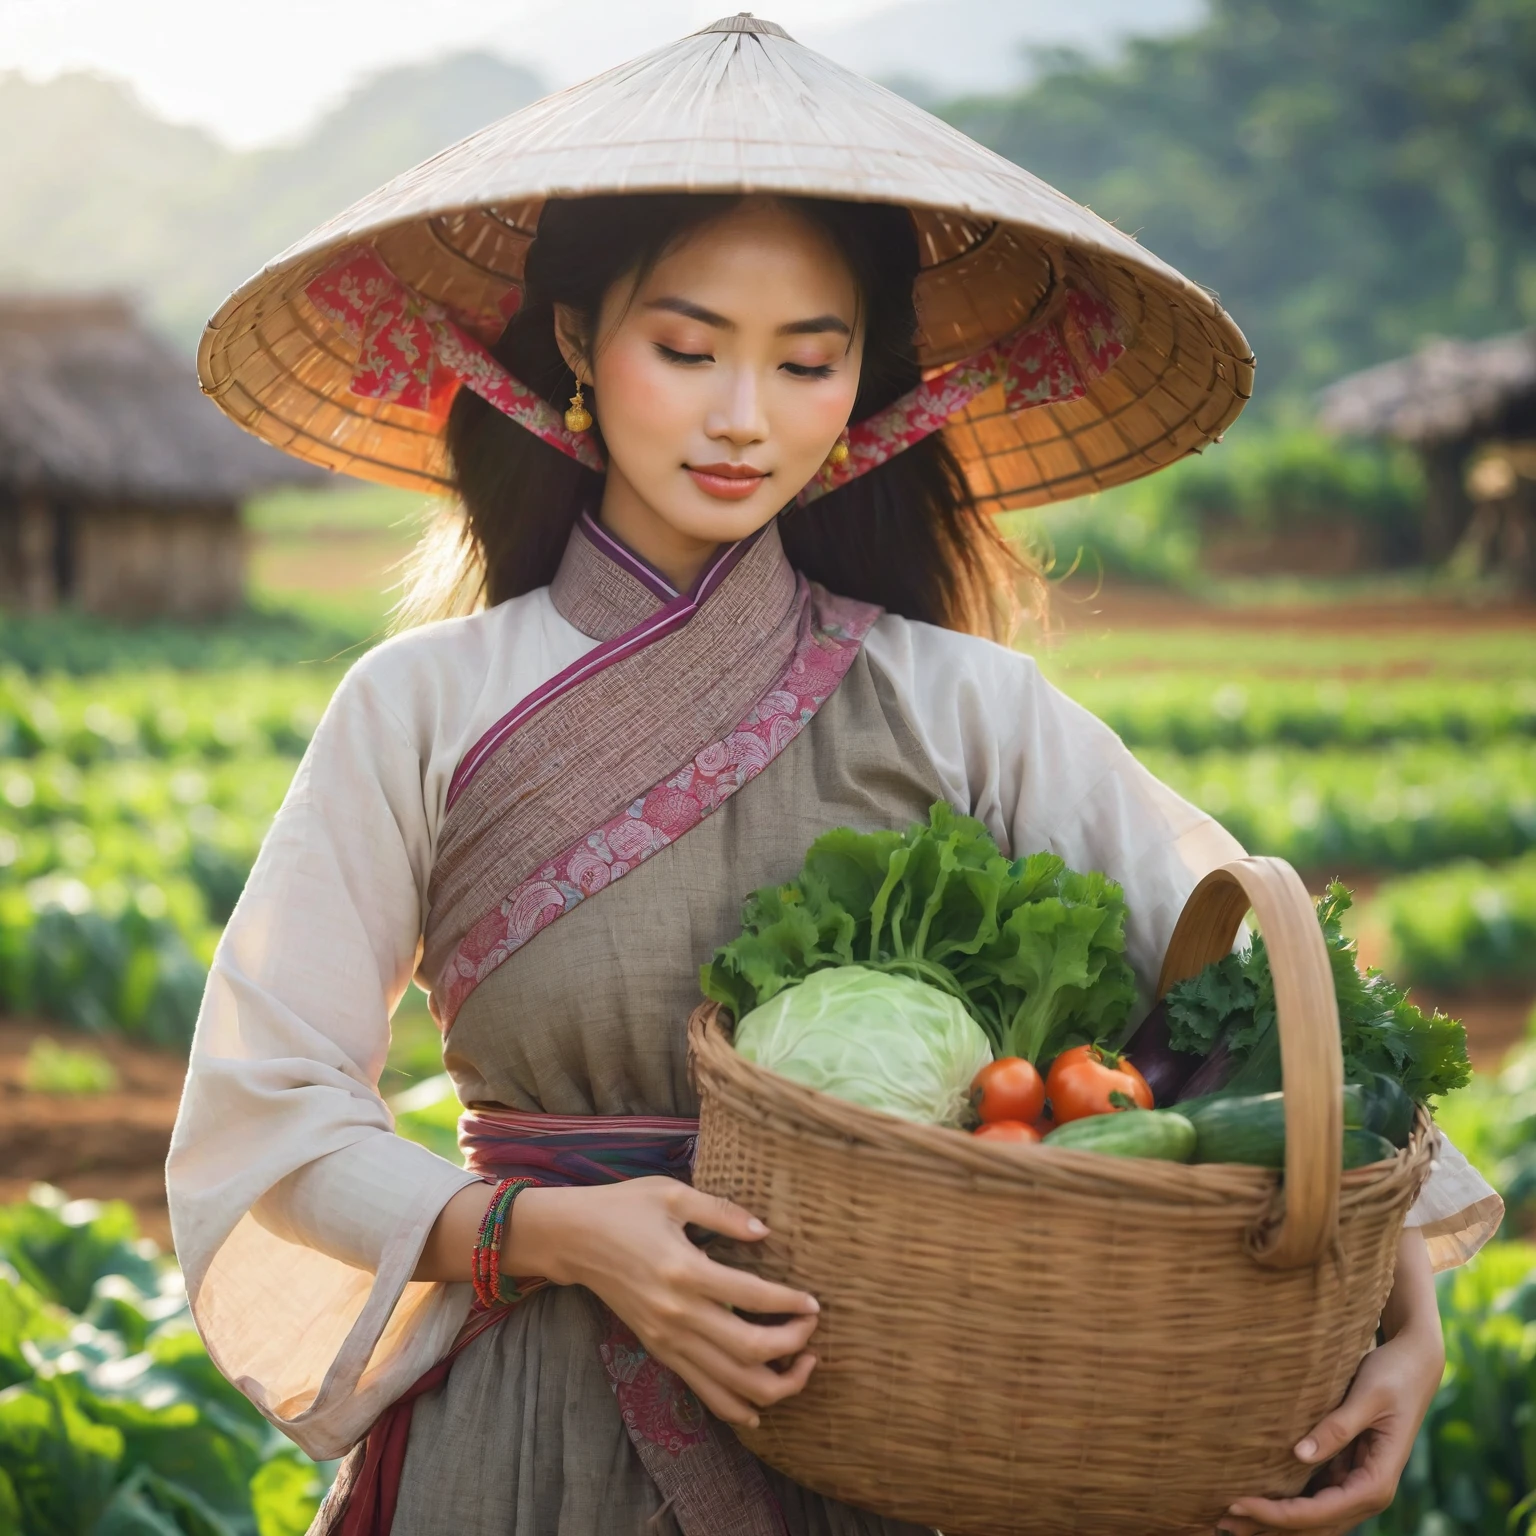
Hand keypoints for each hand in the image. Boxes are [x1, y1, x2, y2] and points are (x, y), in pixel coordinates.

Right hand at [509, 1177, 819, 1429]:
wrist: (572, 1239)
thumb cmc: (624, 1208)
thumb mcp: (673, 1194)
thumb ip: (722, 1212)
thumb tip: (765, 1232)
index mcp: (685, 1270)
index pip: (752, 1297)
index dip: (790, 1303)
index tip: (815, 1302)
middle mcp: (678, 1313)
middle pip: (749, 1350)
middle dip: (792, 1346)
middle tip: (813, 1330)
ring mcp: (666, 1337)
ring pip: (729, 1383)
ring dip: (774, 1384)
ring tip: (802, 1366)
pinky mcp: (659, 1349)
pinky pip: (701, 1390)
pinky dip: (734, 1406)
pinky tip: (759, 1408)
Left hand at [1218, 1231, 1443, 1535]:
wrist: (1413, 1364)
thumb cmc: (1391, 1375)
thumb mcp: (1368, 1397)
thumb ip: (1338, 1426)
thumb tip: (1299, 1455)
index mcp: (1376, 1484)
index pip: (1319, 1512)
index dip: (1277, 1515)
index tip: (1237, 1503)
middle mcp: (1365, 1493)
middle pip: (1312, 1525)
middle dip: (1267, 1527)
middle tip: (1217, 1520)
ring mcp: (1353, 1485)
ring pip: (1311, 1518)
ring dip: (1272, 1522)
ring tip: (1225, 1518)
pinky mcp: (1343, 1470)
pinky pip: (1311, 1497)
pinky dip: (1283, 1503)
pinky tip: (1253, 1498)